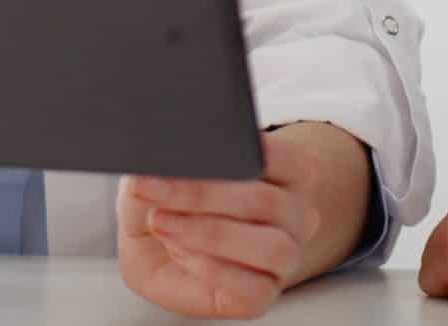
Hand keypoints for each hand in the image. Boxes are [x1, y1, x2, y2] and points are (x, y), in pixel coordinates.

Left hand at [118, 124, 366, 318]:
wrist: (159, 257)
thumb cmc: (170, 208)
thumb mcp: (157, 178)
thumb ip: (163, 169)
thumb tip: (155, 169)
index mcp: (285, 170)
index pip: (273, 155)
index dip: (230, 153)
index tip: (184, 154)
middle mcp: (294, 213)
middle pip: (265, 200)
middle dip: (202, 195)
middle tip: (152, 189)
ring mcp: (285, 256)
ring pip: (271, 246)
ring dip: (209, 234)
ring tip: (162, 224)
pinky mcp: (264, 293)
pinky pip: (253, 288)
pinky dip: (212, 270)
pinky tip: (180, 253)